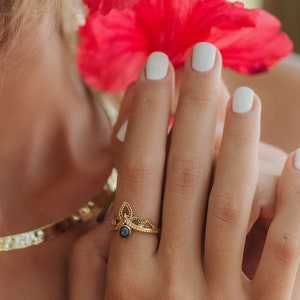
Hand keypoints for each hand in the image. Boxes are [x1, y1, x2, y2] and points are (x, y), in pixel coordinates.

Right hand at [69, 43, 299, 298]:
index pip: (136, 171)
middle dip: (189, 106)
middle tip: (200, 56)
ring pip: (232, 200)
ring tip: (245, 93)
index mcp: (126, 271)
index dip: (145, 116)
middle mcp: (167, 277)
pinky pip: (286, 253)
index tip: (156, 70)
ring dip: (238, 141)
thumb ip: (89, 266)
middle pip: (180, 171)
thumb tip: (96, 217)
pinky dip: (298, 204)